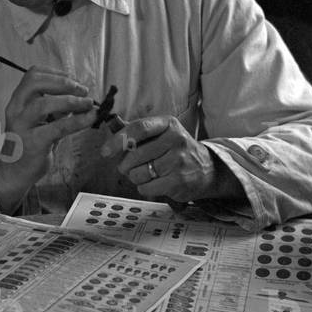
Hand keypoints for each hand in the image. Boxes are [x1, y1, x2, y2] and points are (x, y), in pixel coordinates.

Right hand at [0, 65, 95, 212]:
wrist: (14, 172)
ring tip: (88, 103)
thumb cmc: (29, 143)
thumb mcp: (41, 120)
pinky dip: (78, 121)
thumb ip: (56, 108)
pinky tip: (90, 118)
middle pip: (35, 83)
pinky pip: (58, 127)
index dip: (56, 74)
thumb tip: (81, 96)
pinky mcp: (33, 143)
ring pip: (44, 104)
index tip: (73, 80)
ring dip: (71, 100)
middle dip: (63, 83)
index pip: (33, 75)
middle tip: (82, 90)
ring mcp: (22, 126)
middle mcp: (16, 110)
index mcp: (18, 100)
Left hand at [101, 115, 241, 203]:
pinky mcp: (178, 181)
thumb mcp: (162, 134)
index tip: (105, 152)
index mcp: (168, 124)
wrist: (207, 169)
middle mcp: (176, 140)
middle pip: (135, 155)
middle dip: (125, 165)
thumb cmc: (176, 150)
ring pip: (138, 173)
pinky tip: (154, 183)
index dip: (118, 140)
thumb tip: (112, 129)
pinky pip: (146, 187)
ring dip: (135, 177)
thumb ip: (138, 132)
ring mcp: (178, 161)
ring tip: (145, 174)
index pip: (139, 128)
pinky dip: (144, 187)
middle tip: (128, 167)